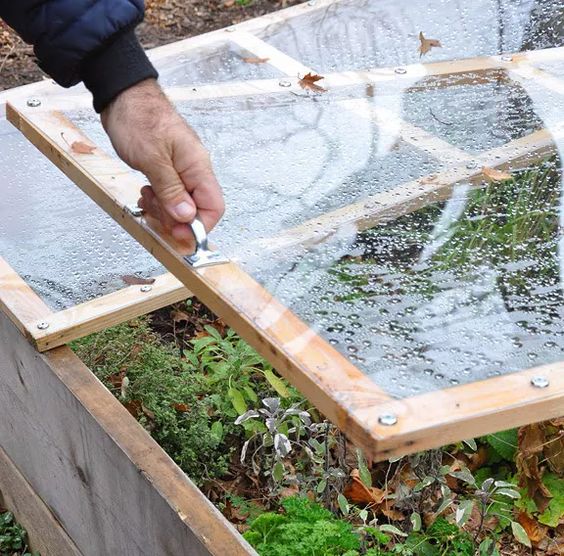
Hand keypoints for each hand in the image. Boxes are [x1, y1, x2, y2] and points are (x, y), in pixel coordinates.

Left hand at [101, 79, 223, 239]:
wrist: (122, 94)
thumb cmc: (138, 118)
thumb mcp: (152, 158)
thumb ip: (171, 190)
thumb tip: (187, 217)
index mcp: (197, 166)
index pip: (213, 207)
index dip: (197, 226)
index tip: (176, 232)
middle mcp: (194, 170)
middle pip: (197, 210)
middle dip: (175, 218)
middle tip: (153, 211)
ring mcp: (181, 170)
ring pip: (181, 205)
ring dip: (163, 210)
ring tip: (146, 197)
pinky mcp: (168, 170)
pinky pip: (170, 195)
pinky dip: (158, 201)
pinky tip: (146, 192)